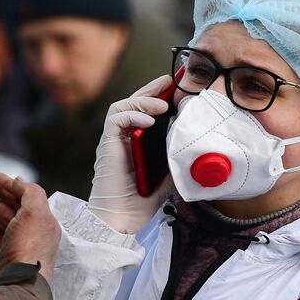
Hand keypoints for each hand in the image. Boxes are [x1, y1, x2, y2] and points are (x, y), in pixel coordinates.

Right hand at [0, 169, 61, 282]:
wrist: (21, 291)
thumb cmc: (28, 251)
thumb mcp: (35, 214)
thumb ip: (29, 193)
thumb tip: (19, 181)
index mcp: (39, 225)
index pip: (18, 199)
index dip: (1, 184)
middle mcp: (29, 242)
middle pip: (1, 216)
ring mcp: (16, 262)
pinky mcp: (3, 280)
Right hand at [87, 75, 174, 233]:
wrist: (121, 219)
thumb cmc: (139, 202)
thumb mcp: (167, 177)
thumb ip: (174, 160)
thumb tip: (192, 148)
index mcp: (134, 143)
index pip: (144, 112)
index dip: (157, 98)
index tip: (174, 90)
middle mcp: (122, 138)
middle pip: (133, 103)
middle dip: (151, 90)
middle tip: (169, 80)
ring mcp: (113, 141)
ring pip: (123, 106)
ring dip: (143, 100)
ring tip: (162, 103)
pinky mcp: (107, 145)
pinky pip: (116, 119)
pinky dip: (133, 114)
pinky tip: (149, 120)